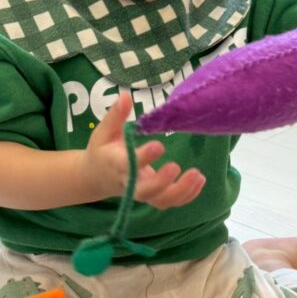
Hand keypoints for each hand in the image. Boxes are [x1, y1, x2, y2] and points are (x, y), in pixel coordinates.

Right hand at [85, 91, 206, 208]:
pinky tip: (200, 181)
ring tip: (198, 175)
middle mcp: (129, 182)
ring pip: (161, 201)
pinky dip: (187, 195)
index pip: (129, 164)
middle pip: (145, 191)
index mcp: (116, 164)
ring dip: (181, 191)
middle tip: (176, 166)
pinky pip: (169, 202)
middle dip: (162, 182)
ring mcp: (141, 193)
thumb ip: (116, 115)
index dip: (143, 157)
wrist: (97, 177)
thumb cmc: (102, 149)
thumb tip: (126, 95)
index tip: (159, 145)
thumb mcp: (104, 131)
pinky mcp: (152, 197)